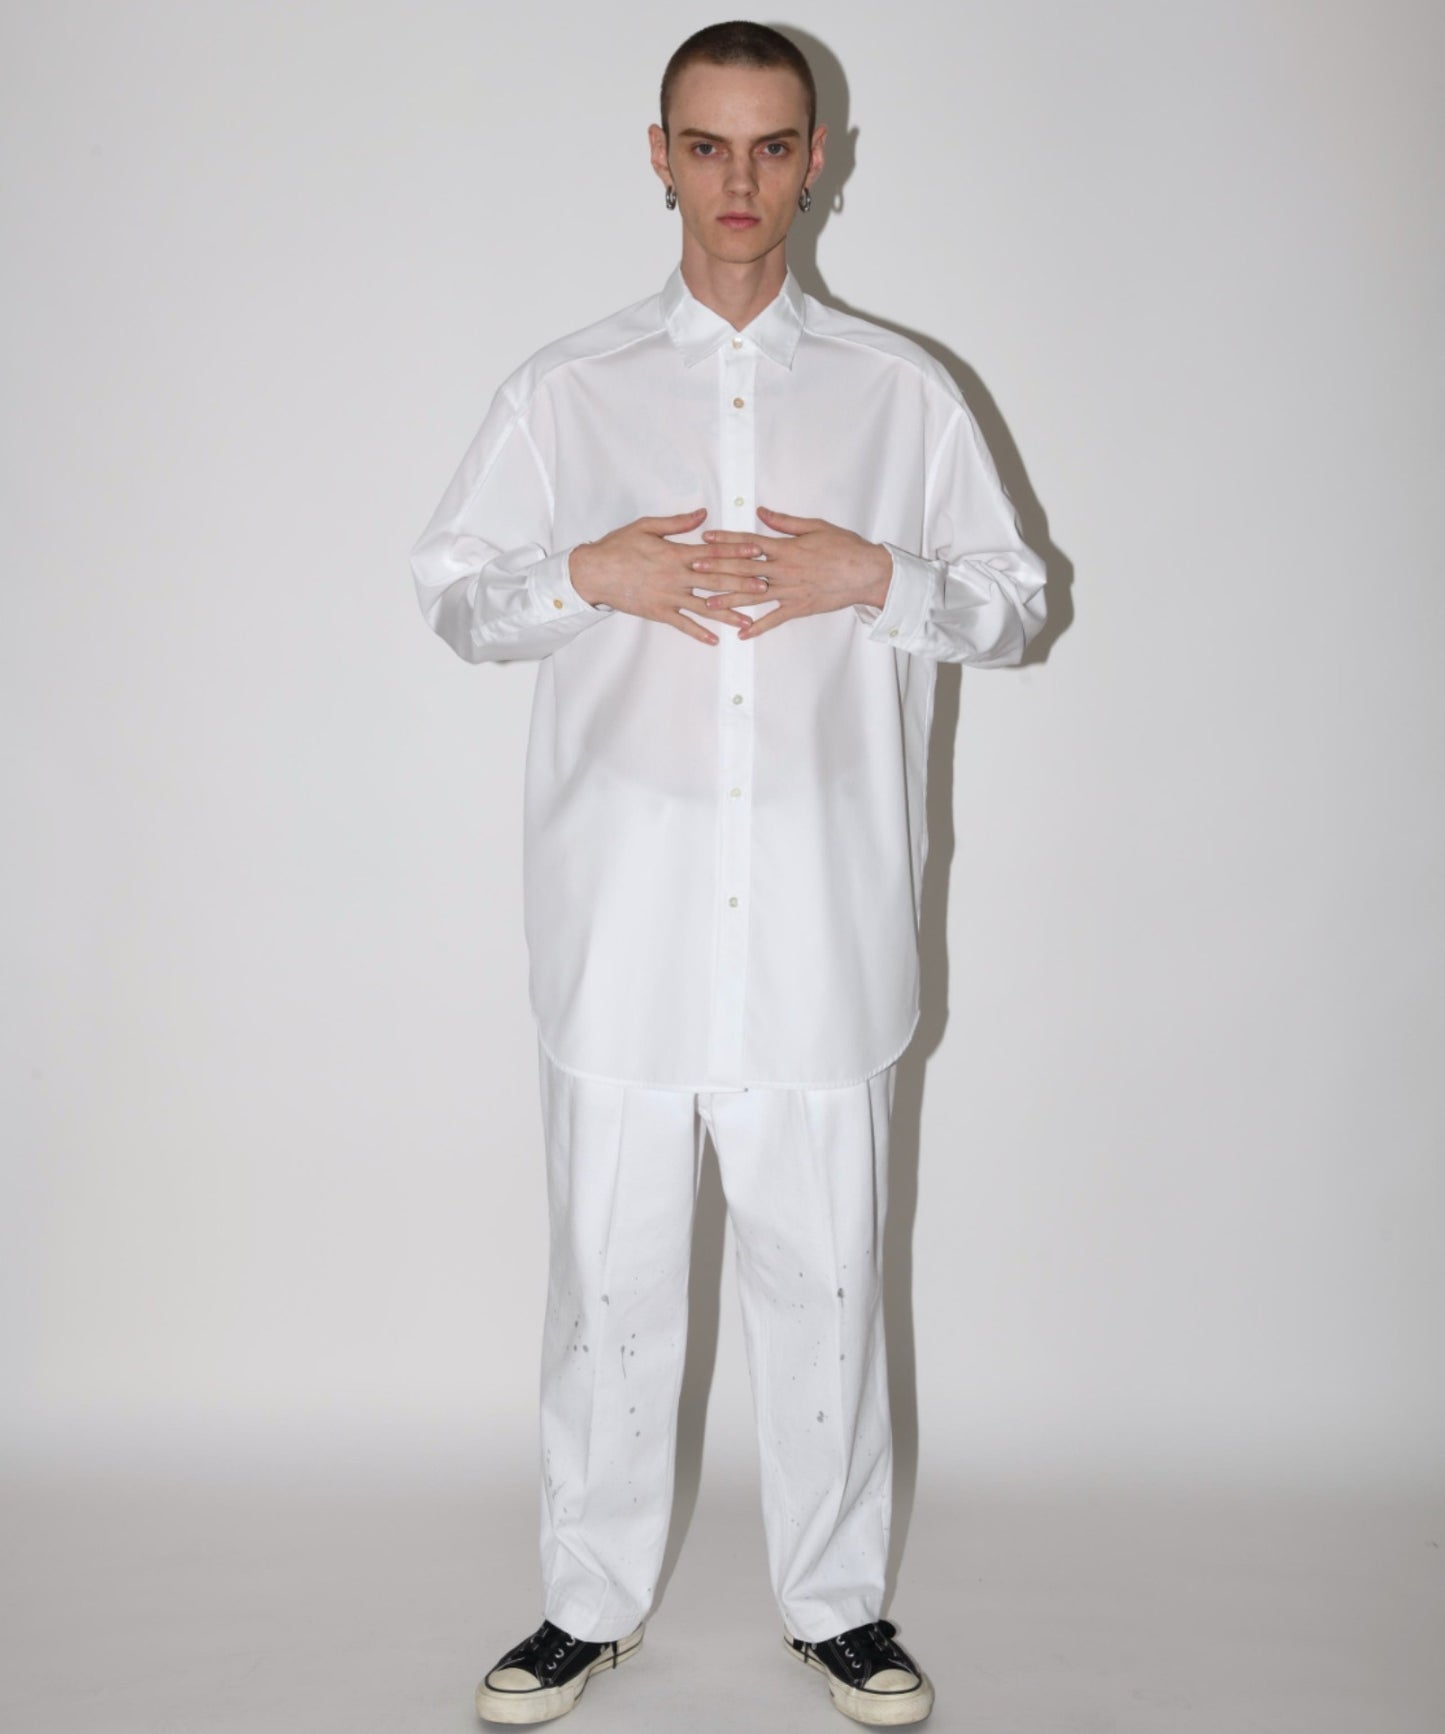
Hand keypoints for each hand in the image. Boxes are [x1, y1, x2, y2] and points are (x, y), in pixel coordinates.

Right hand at [569, 508, 772, 644]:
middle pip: (716, 580)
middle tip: (765, 587)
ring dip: (728, 613)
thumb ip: (677, 523)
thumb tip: (703, 515)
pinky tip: (714, 641)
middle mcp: (677, 576)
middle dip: (742, 583)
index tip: (758, 552)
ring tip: (748, 620)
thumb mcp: (647, 526)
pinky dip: (698, 633)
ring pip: (704, 606)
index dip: (737, 552)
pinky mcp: (658, 612)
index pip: (714, 552)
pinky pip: (682, 625)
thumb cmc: (618, 547)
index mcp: (676, 553)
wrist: (593, 572)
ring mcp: (668, 597)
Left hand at [685, 507, 892, 638]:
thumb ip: (785, 522)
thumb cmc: (844, 547)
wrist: (866, 573)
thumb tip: (761, 513)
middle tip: (694, 569)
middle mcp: (783, 570)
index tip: (705, 539)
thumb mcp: (815, 526)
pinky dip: (758, 627)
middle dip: (717, 569)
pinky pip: (774, 619)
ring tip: (707, 604)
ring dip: (729, 599)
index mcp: (786, 548)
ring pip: (753, 595)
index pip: (749, 543)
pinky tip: (741, 634)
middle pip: (744, 568)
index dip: (726, 540)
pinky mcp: (799, 607)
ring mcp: (790, 591)